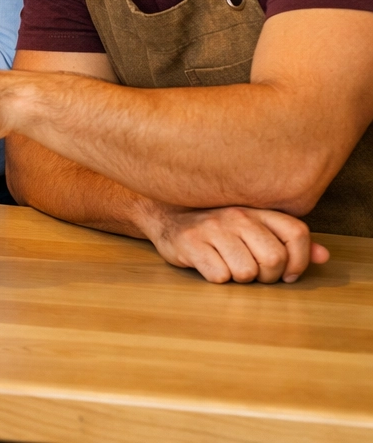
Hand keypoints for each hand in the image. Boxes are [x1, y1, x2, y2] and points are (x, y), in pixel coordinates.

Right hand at [139, 204, 329, 283]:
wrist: (165, 216)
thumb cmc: (215, 227)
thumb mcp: (252, 227)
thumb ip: (288, 240)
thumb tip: (323, 256)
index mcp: (256, 210)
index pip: (297, 233)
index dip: (300, 261)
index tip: (288, 273)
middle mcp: (237, 215)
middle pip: (274, 258)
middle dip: (268, 276)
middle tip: (255, 274)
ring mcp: (213, 228)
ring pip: (247, 272)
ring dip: (240, 278)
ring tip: (230, 267)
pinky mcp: (191, 243)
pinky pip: (219, 276)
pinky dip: (217, 278)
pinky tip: (209, 265)